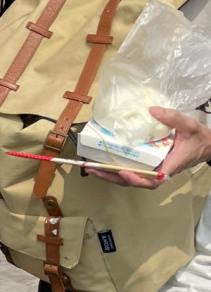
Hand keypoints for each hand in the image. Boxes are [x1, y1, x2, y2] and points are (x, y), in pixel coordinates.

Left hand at [85, 107, 210, 188]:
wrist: (208, 146)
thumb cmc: (199, 138)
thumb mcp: (189, 125)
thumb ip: (172, 117)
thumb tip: (152, 110)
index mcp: (170, 165)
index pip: (152, 180)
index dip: (137, 178)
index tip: (124, 172)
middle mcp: (160, 171)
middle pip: (135, 182)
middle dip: (113, 178)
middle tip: (92, 169)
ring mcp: (155, 170)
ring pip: (132, 179)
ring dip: (111, 176)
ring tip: (91, 168)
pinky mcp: (151, 167)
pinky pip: (133, 172)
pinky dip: (118, 171)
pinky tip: (104, 164)